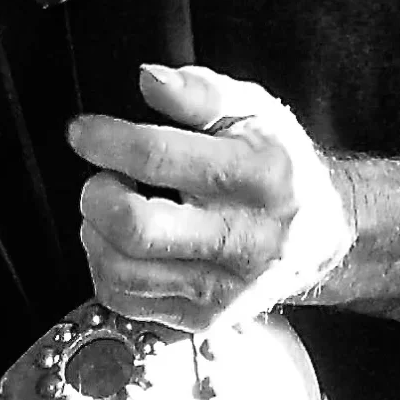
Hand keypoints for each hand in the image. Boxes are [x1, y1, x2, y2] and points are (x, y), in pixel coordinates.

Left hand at [66, 65, 355, 331]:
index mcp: (258, 177)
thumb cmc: (276, 166)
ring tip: (110, 210)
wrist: (318, 239)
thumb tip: (149, 79)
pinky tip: (119, 244)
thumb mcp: (252, 112)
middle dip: (98, 195)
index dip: (107, 141)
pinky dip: (103, 267)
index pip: (160, 158)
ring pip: (121, 271)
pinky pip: (124, 301)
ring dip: (95, 233)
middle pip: (135, 227)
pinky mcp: (202, 320)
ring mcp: (222, 288)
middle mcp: (243, 240)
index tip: (81, 132)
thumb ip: (199, 92)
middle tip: (102, 180)